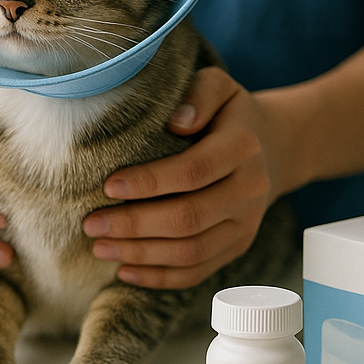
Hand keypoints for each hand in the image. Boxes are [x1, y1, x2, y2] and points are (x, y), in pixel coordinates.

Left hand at [82, 67, 287, 288]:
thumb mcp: (218, 85)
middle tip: (90, 224)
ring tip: (99, 248)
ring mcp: (246, 224)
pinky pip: (199, 271)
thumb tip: (176, 121)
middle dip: (134, 225)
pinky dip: (160, 277)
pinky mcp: (238, 246)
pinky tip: (125, 271)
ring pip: (192, 251)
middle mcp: (249, 190)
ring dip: (141, 255)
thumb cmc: (229, 113)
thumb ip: (199, 94)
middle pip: (189, 218)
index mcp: (242, 147)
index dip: (149, 182)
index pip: (193, 171)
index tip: (108, 186)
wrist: (272, 147)